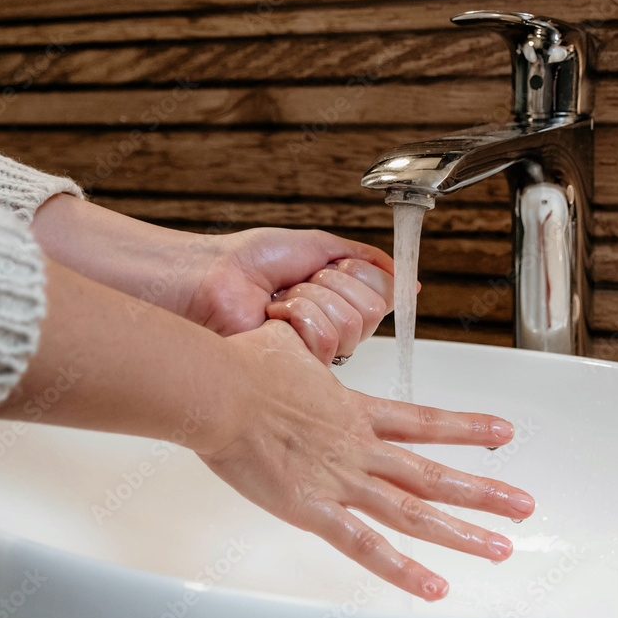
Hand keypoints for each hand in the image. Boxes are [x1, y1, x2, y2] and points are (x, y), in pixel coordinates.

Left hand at [29, 197, 396, 364]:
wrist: (210, 281)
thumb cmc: (248, 262)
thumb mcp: (316, 246)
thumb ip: (364, 258)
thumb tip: (406, 278)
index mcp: (339, 302)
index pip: (383, 293)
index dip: (358, 274)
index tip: (328, 267)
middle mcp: (333, 330)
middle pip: (372, 310)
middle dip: (332, 285)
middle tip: (297, 284)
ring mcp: (317, 354)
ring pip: (352, 324)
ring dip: (311, 299)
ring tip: (280, 301)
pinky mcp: (301, 371)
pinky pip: (328, 340)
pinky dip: (298, 318)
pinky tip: (273, 318)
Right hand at [200, 322, 535, 600]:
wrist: (219, 390)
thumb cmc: (244, 366)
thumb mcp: (288, 344)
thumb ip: (305, 349)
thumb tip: (298, 334)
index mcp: (355, 411)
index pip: (425, 421)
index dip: (467, 428)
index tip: (503, 433)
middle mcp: (360, 448)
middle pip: (435, 475)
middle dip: (484, 491)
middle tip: (523, 505)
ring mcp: (342, 481)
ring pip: (416, 512)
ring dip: (463, 532)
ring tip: (501, 547)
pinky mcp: (314, 510)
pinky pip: (366, 547)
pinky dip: (402, 570)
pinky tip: (435, 587)